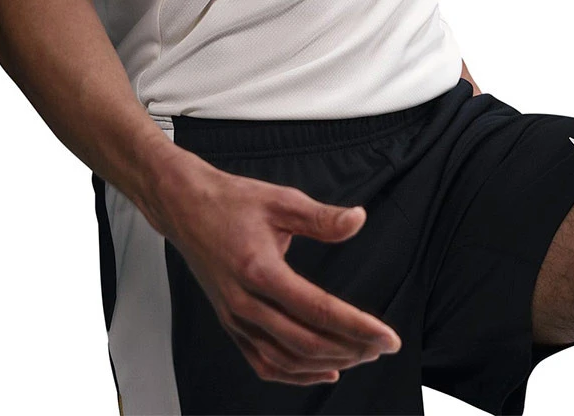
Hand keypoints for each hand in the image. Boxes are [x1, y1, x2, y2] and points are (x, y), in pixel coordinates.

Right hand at [153, 160, 402, 385]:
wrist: (185, 207)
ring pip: (285, 359)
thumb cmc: (232, 201)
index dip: (358, 327)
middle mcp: (245, 302)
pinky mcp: (230, 322)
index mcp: (260, 270)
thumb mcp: (281, 200)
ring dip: (326, 363)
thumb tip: (358, 220)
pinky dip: (295, 373)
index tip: (389, 337)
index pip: (319, 310)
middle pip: (305, 342)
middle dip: (350, 349)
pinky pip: (263, 362)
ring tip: (360, 356)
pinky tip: (323, 370)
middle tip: (382, 346)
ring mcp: (235, 317)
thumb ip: (322, 217)